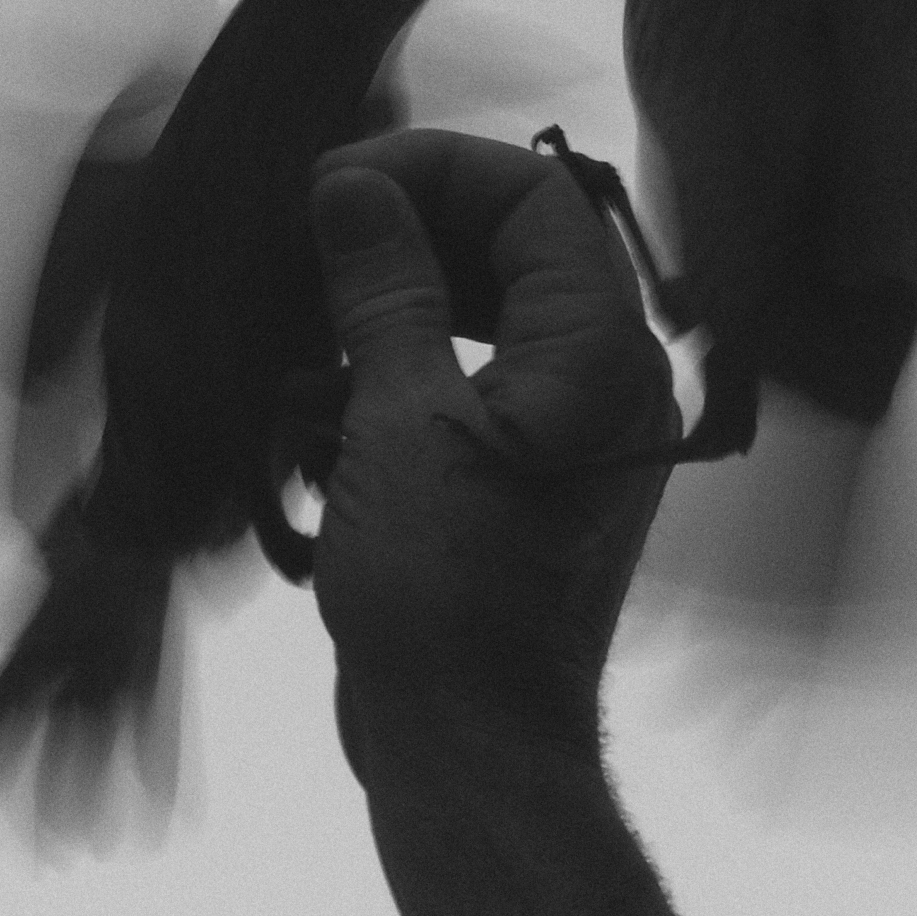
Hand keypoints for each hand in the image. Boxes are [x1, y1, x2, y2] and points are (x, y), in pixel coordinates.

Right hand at [308, 129, 676, 767]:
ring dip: (396, 294)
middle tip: (312, 231)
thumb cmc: (443, 596)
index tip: (337, 183)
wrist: (469, 746)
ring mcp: (571, 425)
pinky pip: (471, 372)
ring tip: (309, 302)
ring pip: (488, 307)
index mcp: (603, 354)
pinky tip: (325, 381)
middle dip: (409, 227)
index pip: (535, 195)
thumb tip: (354, 188)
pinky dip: (401, 360)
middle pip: (514, 243)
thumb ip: (386, 291)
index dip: (433, 169)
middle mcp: (607, 377)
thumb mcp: (399, 423)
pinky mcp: (525, 468)